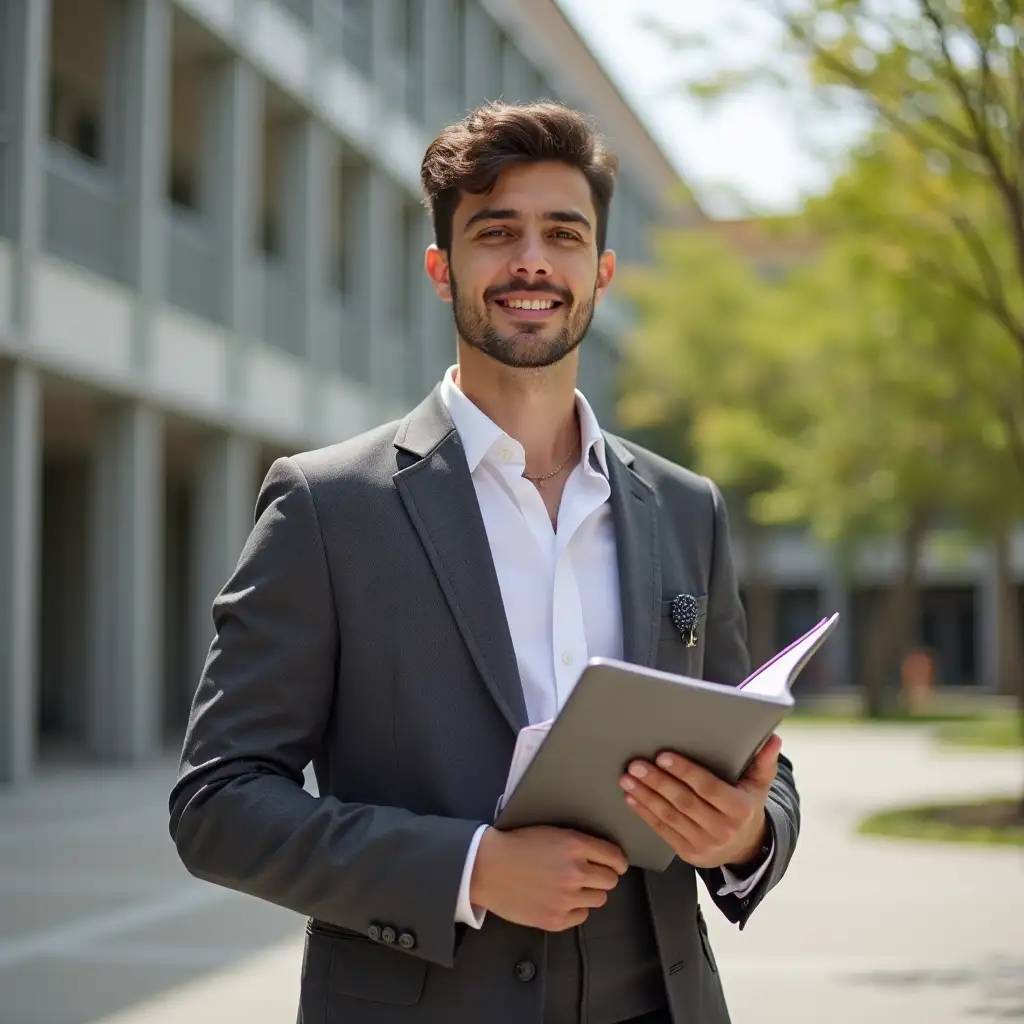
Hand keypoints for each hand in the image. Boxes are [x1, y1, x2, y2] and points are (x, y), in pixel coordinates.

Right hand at [469, 825, 627, 931]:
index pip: (615, 857)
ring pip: (599, 899)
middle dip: (603, 876)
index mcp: (575, 845)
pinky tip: (560, 900)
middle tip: (590, 875)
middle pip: (610, 881)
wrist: (487, 867)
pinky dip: (574, 909)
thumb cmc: (517, 845)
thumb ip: (579, 844)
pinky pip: (581, 916)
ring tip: (572, 887)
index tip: (616, 864)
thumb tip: (605, 857)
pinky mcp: (556, 919)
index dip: (617, 862)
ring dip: (590, 893)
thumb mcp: (552, 833)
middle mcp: (576, 872)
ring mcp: (567, 898)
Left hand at [619, 734, 781, 869]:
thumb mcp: (759, 785)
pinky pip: (662, 831)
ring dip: (645, 796)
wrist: (745, 848)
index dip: (686, 772)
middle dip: (657, 782)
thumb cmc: (747, 805)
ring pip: (669, 817)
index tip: (663, 756)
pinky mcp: (687, 853)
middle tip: (636, 764)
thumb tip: (774, 739)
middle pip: (684, 802)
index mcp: (739, 809)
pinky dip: (644, 813)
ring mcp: (703, 844)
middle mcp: (722, 829)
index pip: (709, 788)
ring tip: (627, 778)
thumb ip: (763, 762)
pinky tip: (631, 797)